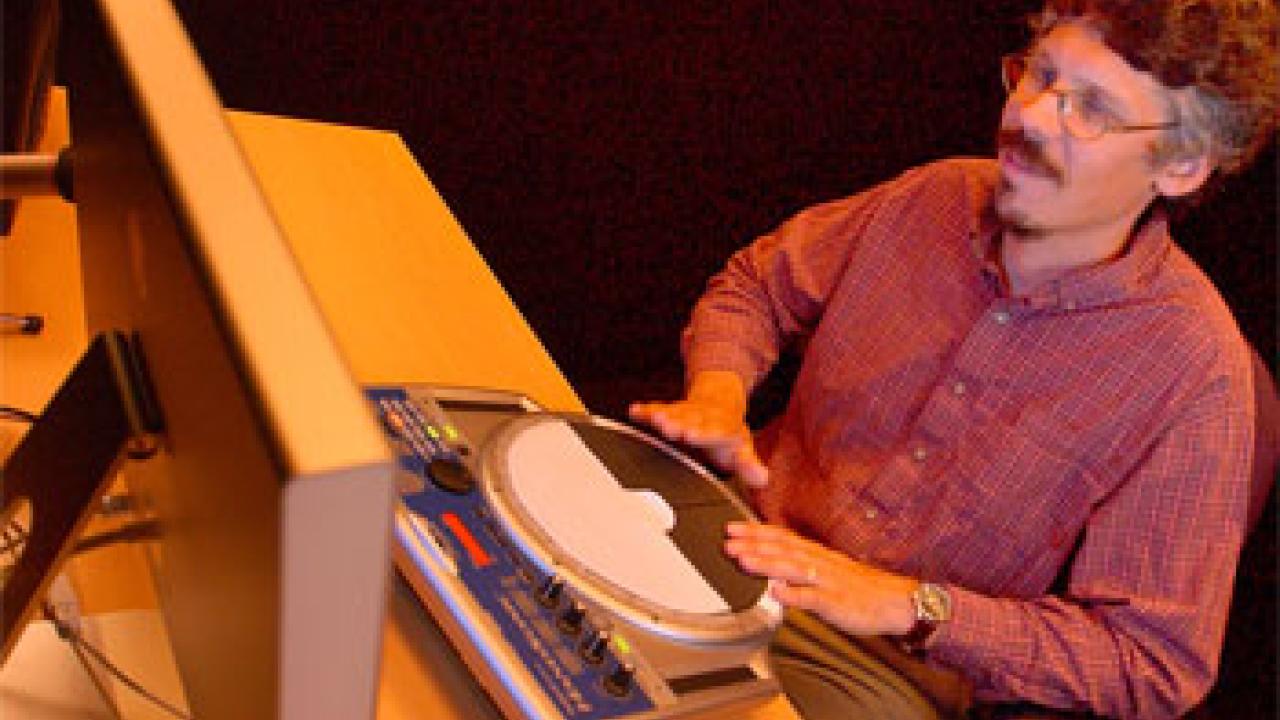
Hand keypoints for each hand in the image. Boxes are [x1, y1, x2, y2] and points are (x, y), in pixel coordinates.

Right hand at [628, 370, 768, 487]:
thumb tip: (762, 478)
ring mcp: (687, 412)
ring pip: (675, 412)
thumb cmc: (729, 436)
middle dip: (681, 424)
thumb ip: (749, 467)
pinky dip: (646, 411)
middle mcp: (704, 418)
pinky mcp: (671, 410)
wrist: (720, 401)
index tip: (693, 435)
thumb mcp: (743, 450)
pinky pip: (658, 409)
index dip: (704, 433)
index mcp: (723, 429)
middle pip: (691, 420)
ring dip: (664, 416)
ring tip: (654, 419)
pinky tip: (634, 411)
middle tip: (670, 428)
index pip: (714, 431)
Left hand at [723, 522, 917, 636]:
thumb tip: (773, 559)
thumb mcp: (827, 569)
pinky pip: (812, 598)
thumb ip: (802, 564)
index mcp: (816, 554)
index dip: (755, 532)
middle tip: (727, 541)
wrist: (895, 601)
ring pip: (793, 569)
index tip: (732, 527)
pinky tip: (776, 593)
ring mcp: (826, 581)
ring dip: (766, 564)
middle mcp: (819, 563)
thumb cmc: (860, 587)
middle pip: (782, 549)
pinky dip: (793, 595)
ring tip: (743, 561)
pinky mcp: (835, 602)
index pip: (781, 537)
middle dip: (753, 545)